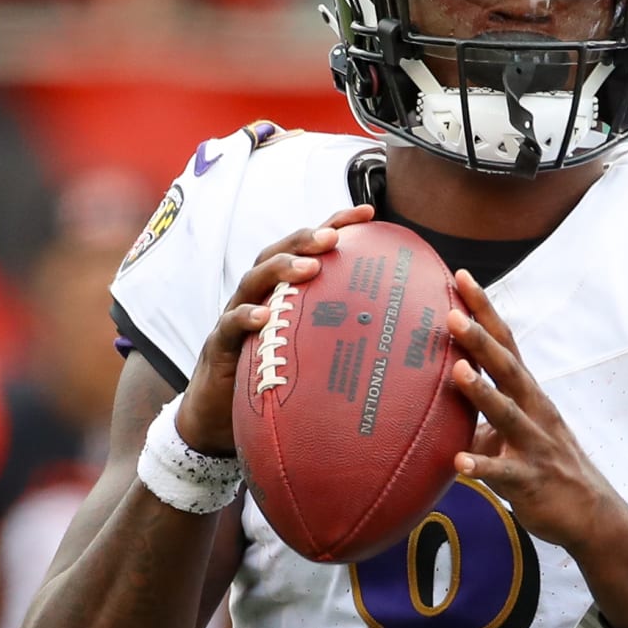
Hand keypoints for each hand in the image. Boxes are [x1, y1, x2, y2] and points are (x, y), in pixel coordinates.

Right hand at [175, 204, 376, 454]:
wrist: (221, 414)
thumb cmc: (277, 377)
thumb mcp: (315, 351)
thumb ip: (345, 334)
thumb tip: (407, 335)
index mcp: (285, 290)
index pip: (308, 248)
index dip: (334, 224)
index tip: (368, 212)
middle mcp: (260, 295)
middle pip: (279, 253)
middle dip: (306, 238)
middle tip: (334, 237)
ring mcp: (237, 315)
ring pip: (254, 280)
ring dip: (281, 269)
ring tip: (309, 267)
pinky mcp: (220, 345)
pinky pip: (230, 326)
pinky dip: (246, 318)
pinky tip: (265, 316)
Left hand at [448, 269, 627, 552]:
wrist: (590, 512)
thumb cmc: (544, 464)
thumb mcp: (512, 430)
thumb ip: (479, 410)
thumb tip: (436, 394)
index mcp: (527, 393)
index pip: (505, 343)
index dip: (485, 310)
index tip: (461, 277)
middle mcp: (534, 410)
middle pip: (507, 368)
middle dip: (480, 341)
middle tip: (452, 315)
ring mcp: (534, 444)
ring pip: (507, 414)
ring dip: (482, 393)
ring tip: (457, 372)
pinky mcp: (530, 480)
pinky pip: (504, 473)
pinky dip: (482, 466)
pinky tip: (459, 463)